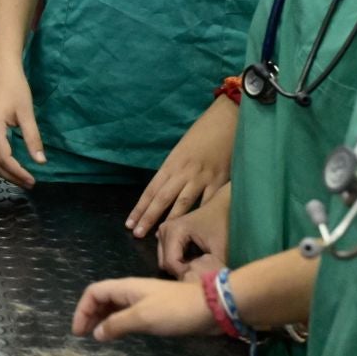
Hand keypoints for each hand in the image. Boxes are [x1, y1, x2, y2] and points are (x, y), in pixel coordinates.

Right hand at [0, 65, 44, 187]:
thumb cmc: (15, 86)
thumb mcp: (27, 112)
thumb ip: (32, 138)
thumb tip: (40, 161)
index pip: (3, 158)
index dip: (17, 172)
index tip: (32, 180)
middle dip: (8, 176)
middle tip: (27, 183)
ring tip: (16, 177)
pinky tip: (5, 163)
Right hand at [72, 277, 213, 342]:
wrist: (210, 308)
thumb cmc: (174, 310)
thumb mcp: (143, 318)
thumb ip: (117, 324)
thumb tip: (96, 334)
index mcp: (125, 287)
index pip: (94, 292)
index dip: (82, 310)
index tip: (78, 332)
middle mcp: (131, 291)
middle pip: (102, 298)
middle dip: (90, 314)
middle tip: (84, 336)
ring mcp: (144, 300)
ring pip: (115, 306)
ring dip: (103, 319)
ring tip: (98, 337)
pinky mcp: (155, 310)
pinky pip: (128, 314)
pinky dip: (118, 323)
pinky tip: (120, 334)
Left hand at [126, 95, 237, 236]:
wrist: (227, 119)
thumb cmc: (203, 133)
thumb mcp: (182, 150)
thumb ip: (174, 171)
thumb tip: (165, 190)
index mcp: (172, 163)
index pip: (151, 189)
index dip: (140, 207)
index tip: (130, 223)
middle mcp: (183, 172)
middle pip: (162, 199)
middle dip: (148, 217)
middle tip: (137, 234)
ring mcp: (202, 177)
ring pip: (183, 204)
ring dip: (171, 221)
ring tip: (160, 236)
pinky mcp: (220, 181)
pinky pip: (208, 202)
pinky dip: (200, 216)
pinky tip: (194, 228)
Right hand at [156, 185, 229, 277]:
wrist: (225, 206)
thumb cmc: (225, 226)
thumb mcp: (221, 250)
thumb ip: (209, 270)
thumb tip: (201, 285)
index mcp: (173, 231)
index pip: (170, 264)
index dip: (187, 275)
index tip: (204, 275)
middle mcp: (163, 229)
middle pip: (165, 262)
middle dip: (183, 271)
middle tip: (202, 271)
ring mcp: (163, 230)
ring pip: (166, 259)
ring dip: (182, 266)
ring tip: (200, 265)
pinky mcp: (167, 232)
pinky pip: (168, 254)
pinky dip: (181, 260)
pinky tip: (195, 258)